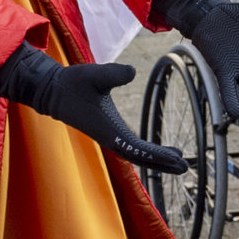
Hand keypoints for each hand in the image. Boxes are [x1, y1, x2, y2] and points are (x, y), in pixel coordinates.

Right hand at [0, 45, 185, 171]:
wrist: (52, 91)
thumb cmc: (73, 83)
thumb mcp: (93, 74)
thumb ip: (112, 73)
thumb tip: (132, 71)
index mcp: (109, 129)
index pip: (138, 148)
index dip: (157, 154)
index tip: (176, 158)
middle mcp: (110, 138)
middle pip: (140, 158)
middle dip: (163, 163)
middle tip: (186, 167)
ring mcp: (108, 137)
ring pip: (137, 156)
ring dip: (157, 161)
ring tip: (180, 163)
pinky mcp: (108, 133)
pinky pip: (131, 149)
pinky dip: (147, 154)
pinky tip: (160, 152)